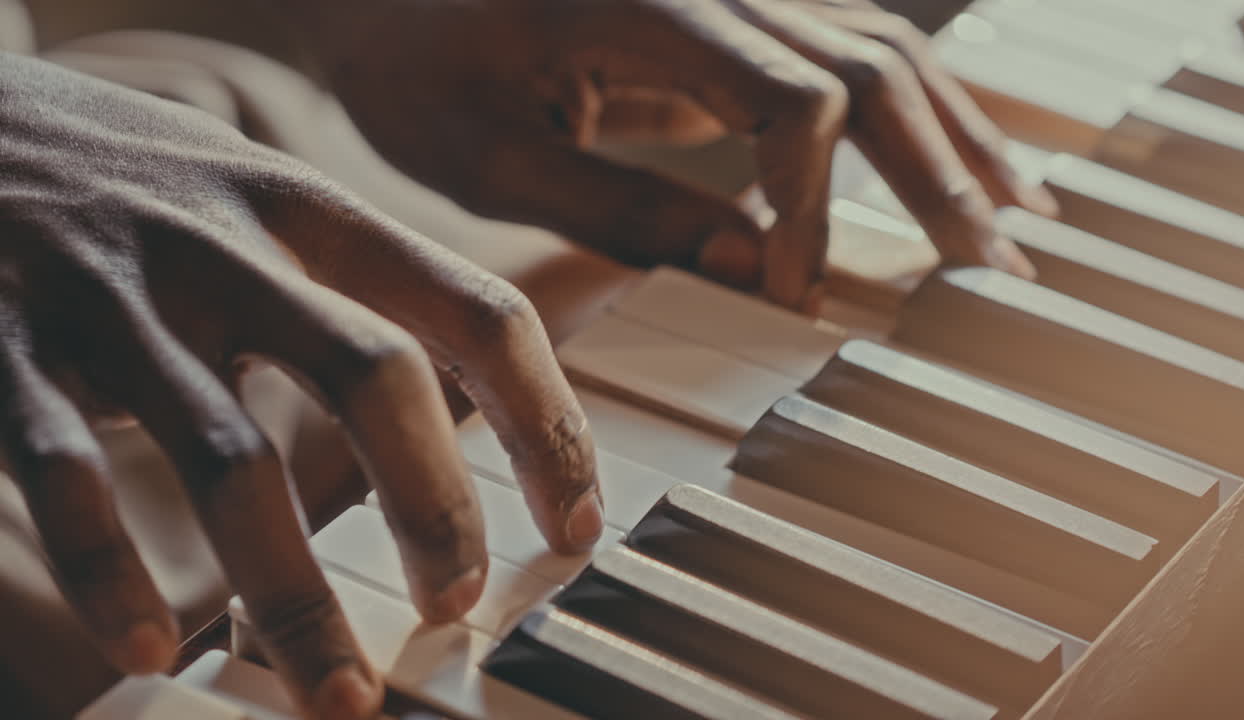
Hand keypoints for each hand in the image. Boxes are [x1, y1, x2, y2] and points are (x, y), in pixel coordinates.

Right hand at [0, 53, 602, 719]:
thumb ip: (356, 284)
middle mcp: (229, 245)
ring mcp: (117, 298)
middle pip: (375, 379)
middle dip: (436, 508)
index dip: (548, 423)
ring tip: (342, 690)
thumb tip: (468, 398)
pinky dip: (112, 572)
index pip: (477, 311)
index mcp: (314, 209)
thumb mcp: (267, 196)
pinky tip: (149, 648)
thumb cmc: (143, 181)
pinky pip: (70, 476)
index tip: (577, 522)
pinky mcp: (7, 349)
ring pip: (231, 460)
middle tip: (459, 602)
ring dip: (294, 593)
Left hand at [291, 0, 1051, 308]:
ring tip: (1013, 219)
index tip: (799, 297)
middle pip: (870, 63)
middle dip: (937, 174)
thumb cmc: (410, 67)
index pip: (794, 98)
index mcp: (647, 5)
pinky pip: (847, 50)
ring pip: (880, 46)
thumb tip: (757, 268)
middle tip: (992, 274)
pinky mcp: (727, 13)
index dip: (815, 205)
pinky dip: (910, 111)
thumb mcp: (490, 162)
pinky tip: (955, 155)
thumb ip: (625, 212)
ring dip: (951, 135)